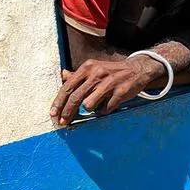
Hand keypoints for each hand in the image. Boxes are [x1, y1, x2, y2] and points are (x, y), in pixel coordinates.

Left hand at [49, 56, 163, 125]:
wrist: (137, 69)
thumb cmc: (111, 72)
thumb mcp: (94, 69)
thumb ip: (78, 75)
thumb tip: (63, 75)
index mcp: (87, 67)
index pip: (68, 87)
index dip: (59, 102)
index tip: (53, 114)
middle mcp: (97, 73)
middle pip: (76, 97)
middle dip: (67, 112)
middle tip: (63, 123)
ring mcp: (109, 83)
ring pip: (89, 104)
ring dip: (89, 110)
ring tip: (94, 107)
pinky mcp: (121, 92)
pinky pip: (106, 108)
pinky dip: (104, 110)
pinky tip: (108, 105)